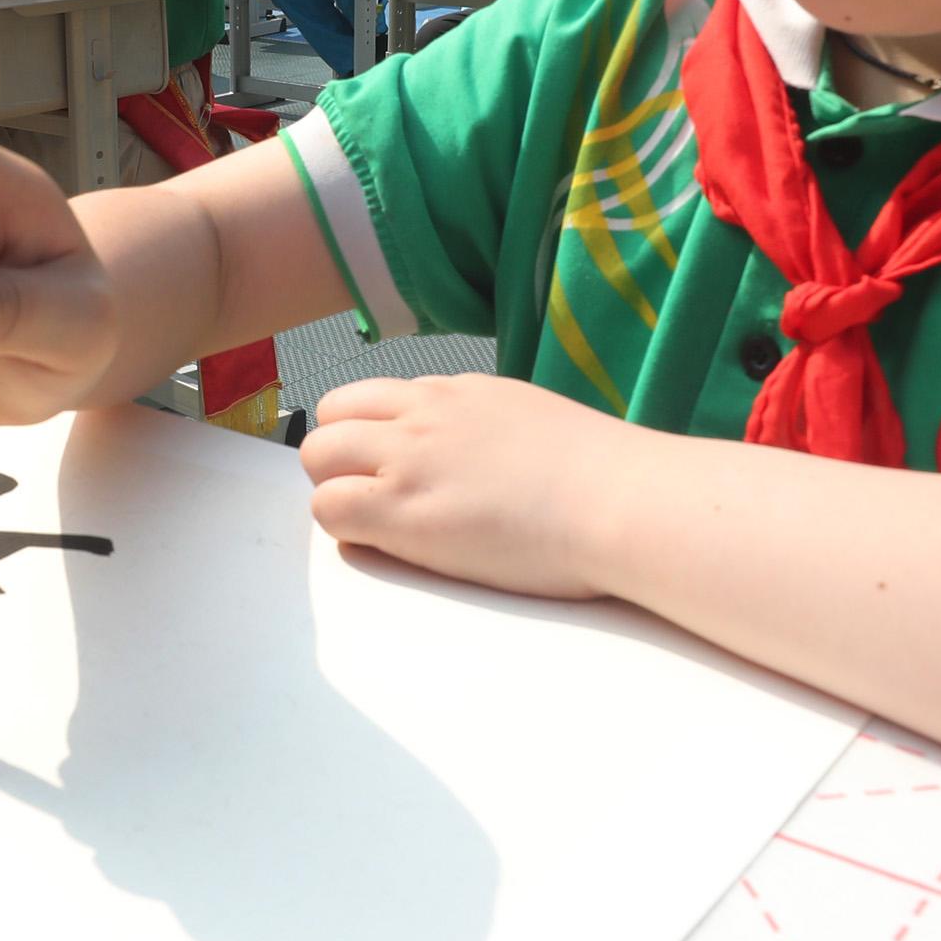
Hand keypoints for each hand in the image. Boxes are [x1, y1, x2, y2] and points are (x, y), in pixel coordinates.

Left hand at [299, 374, 643, 601]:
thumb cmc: (605, 477)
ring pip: (318, 456)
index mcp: (459, 392)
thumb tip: (484, 453)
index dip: (371, 435)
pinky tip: (386, 547)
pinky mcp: (404, 510)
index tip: (392, 469)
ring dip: (334, 489)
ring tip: (377, 526)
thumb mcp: (535, 421)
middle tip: (374, 501)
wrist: (622, 499)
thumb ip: (490, 427)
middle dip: (339, 458)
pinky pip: (330, 509)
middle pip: (332, 417)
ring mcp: (409, 458)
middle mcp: (424, 413)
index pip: (377, 398)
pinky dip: (343, 528)